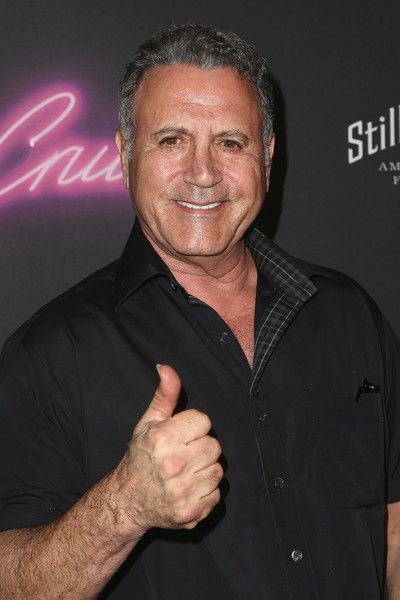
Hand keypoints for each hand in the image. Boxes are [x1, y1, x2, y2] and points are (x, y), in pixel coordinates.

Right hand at [117, 364, 222, 532]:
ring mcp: (182, 490)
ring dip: (205, 470)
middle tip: (184, 455)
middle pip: (214, 446)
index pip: (204, 421)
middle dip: (201, 448)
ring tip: (186, 471)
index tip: (181, 437)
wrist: (127, 500)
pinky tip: (188, 488)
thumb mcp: (148, 422)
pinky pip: (216, 494)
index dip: (193, 428)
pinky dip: (206, 492)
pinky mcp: (191, 511)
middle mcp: (173, 464)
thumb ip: (164, 395)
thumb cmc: (140, 457)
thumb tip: (167, 368)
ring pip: (217, 470)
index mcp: (163, 438)